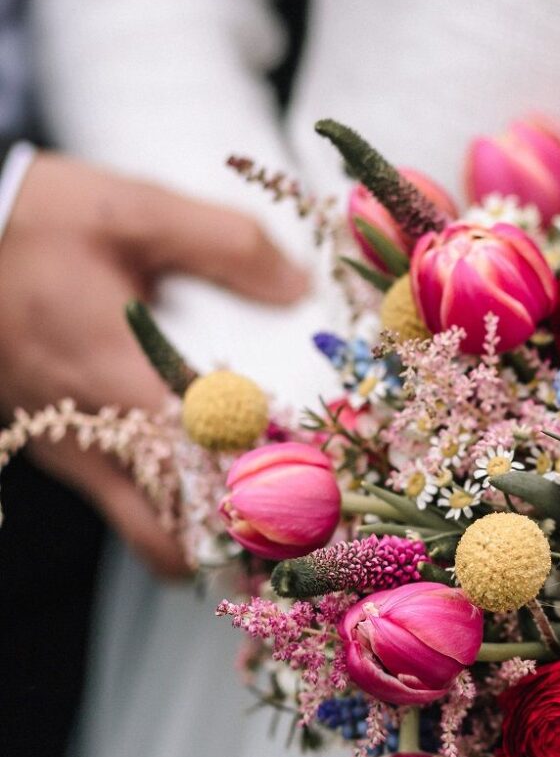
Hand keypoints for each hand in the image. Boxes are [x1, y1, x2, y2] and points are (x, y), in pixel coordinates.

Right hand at [0, 152, 308, 576]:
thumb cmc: (32, 223)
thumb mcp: (129, 209)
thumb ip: (224, 243)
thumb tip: (298, 286)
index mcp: (121, 384)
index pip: (210, 474)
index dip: (275, 497)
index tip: (330, 492)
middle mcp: (98, 440)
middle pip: (183, 543)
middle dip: (248, 547)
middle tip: (310, 526)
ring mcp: (77, 456)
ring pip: (154, 540)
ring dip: (213, 537)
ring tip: (276, 511)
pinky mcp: (65, 453)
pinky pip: (131, 510)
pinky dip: (180, 512)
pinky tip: (223, 475)